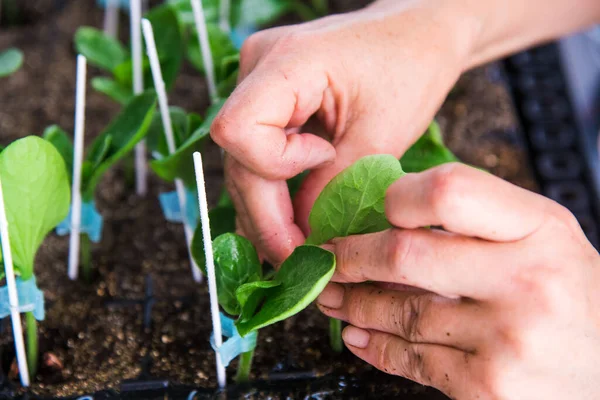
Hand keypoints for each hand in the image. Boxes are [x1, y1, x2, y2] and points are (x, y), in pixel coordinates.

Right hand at [211, 0, 478, 262]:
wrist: (417, 32)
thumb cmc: (411, 65)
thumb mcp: (383, 132)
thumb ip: (336, 187)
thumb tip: (304, 240)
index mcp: (287, 61)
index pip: (238, 130)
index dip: (273, 168)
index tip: (324, 163)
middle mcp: (258, 67)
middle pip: (238, 155)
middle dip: (266, 212)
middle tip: (298, 258)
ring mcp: (258, 82)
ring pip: (243, 160)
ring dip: (268, 207)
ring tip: (298, 246)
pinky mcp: (269, 98)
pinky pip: (258, 152)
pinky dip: (275, 189)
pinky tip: (293, 218)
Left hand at [317, 163, 599, 399]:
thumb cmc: (570, 293)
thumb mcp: (543, 236)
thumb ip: (478, 218)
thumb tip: (390, 215)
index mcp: (538, 228)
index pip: (448, 192)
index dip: (399, 198)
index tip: (378, 210)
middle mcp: (525, 280)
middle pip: (406, 255)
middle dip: (351, 256)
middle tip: (328, 257)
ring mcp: (506, 338)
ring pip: (401, 312)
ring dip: (354, 303)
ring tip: (332, 296)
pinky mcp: (488, 386)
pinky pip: (413, 361)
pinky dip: (376, 347)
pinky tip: (358, 336)